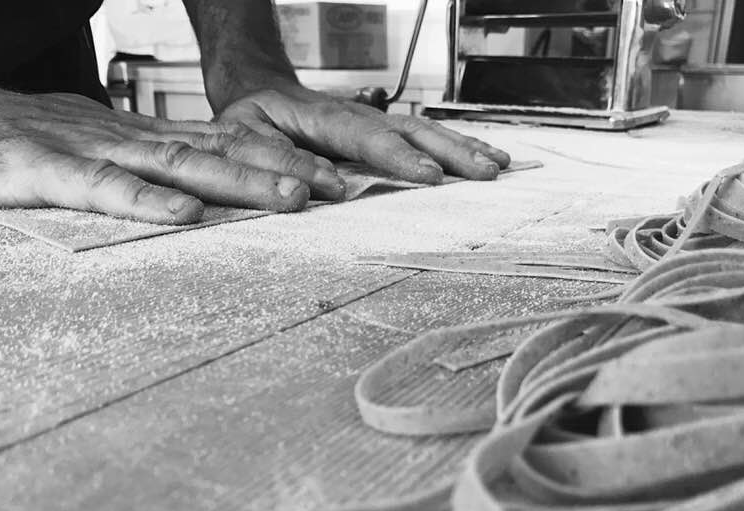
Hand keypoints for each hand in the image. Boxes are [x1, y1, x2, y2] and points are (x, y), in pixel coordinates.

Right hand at [0, 57, 349, 222]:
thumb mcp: (78, 156)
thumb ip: (129, 174)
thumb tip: (185, 198)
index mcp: (127, 138)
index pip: (214, 148)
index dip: (274, 162)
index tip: (330, 182)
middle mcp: (114, 138)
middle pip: (211, 153)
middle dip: (278, 170)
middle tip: (340, 189)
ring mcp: (74, 151)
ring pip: (168, 166)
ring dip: (234, 182)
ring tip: (292, 196)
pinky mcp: (28, 171)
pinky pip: (90, 188)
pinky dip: (138, 200)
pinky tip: (182, 214)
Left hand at [216, 84, 511, 185]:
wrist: (256, 90)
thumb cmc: (248, 121)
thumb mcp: (244, 138)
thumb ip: (275, 160)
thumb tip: (318, 188)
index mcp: (322, 117)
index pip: (366, 137)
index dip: (400, 156)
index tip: (430, 174)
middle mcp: (356, 114)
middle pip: (410, 129)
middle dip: (451, 150)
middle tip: (486, 172)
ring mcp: (373, 119)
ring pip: (424, 129)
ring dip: (463, 146)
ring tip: (499, 164)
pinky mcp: (382, 130)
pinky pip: (424, 136)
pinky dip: (456, 145)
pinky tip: (483, 156)